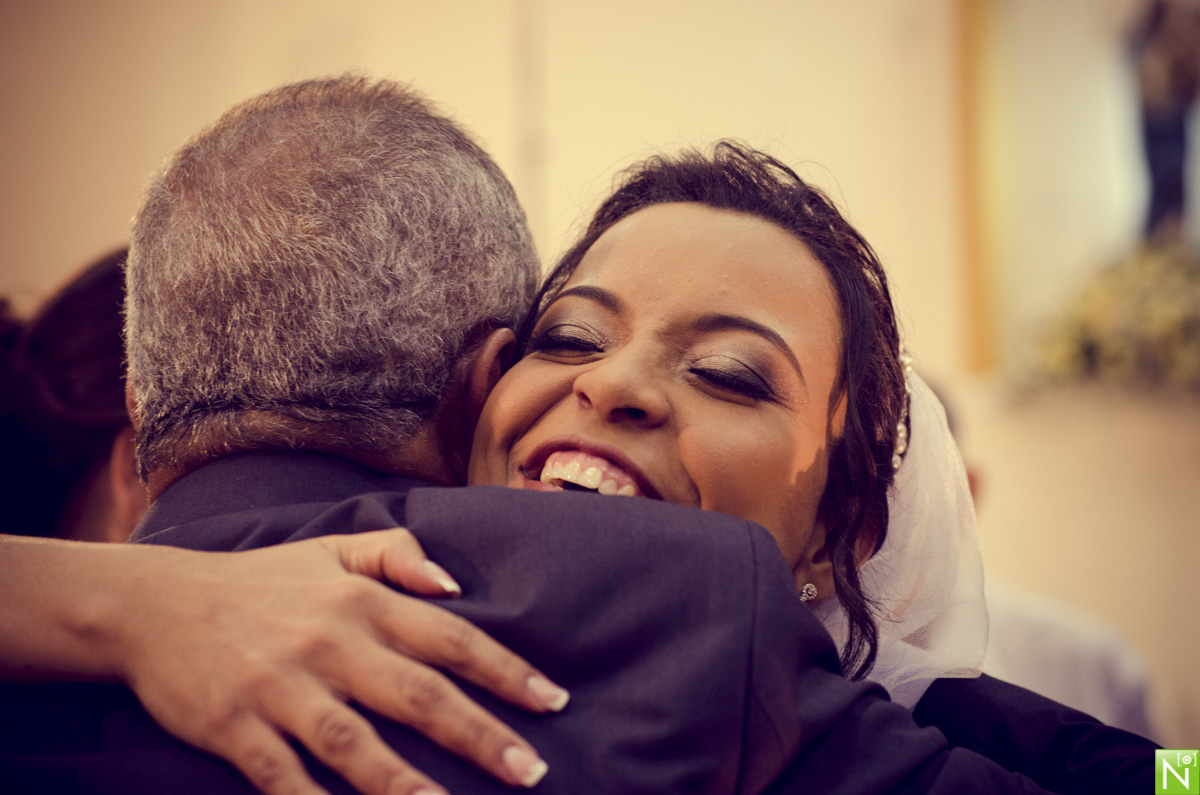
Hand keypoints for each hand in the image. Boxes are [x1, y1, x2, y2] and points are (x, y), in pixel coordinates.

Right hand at [109, 530, 566, 794]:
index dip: (505, 669)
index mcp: (360, 600)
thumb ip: (397, 554)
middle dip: (481, 735)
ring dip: (409, 784)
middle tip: (533, 771)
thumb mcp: (330, 549)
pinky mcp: (234, 726)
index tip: (551, 700)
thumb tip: (455, 583)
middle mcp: (329, 642)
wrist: (154, 603)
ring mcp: (280, 688)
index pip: (449, 637)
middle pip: (418, 695)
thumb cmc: (258, 582)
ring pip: (356, 744)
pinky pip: (282, 777)